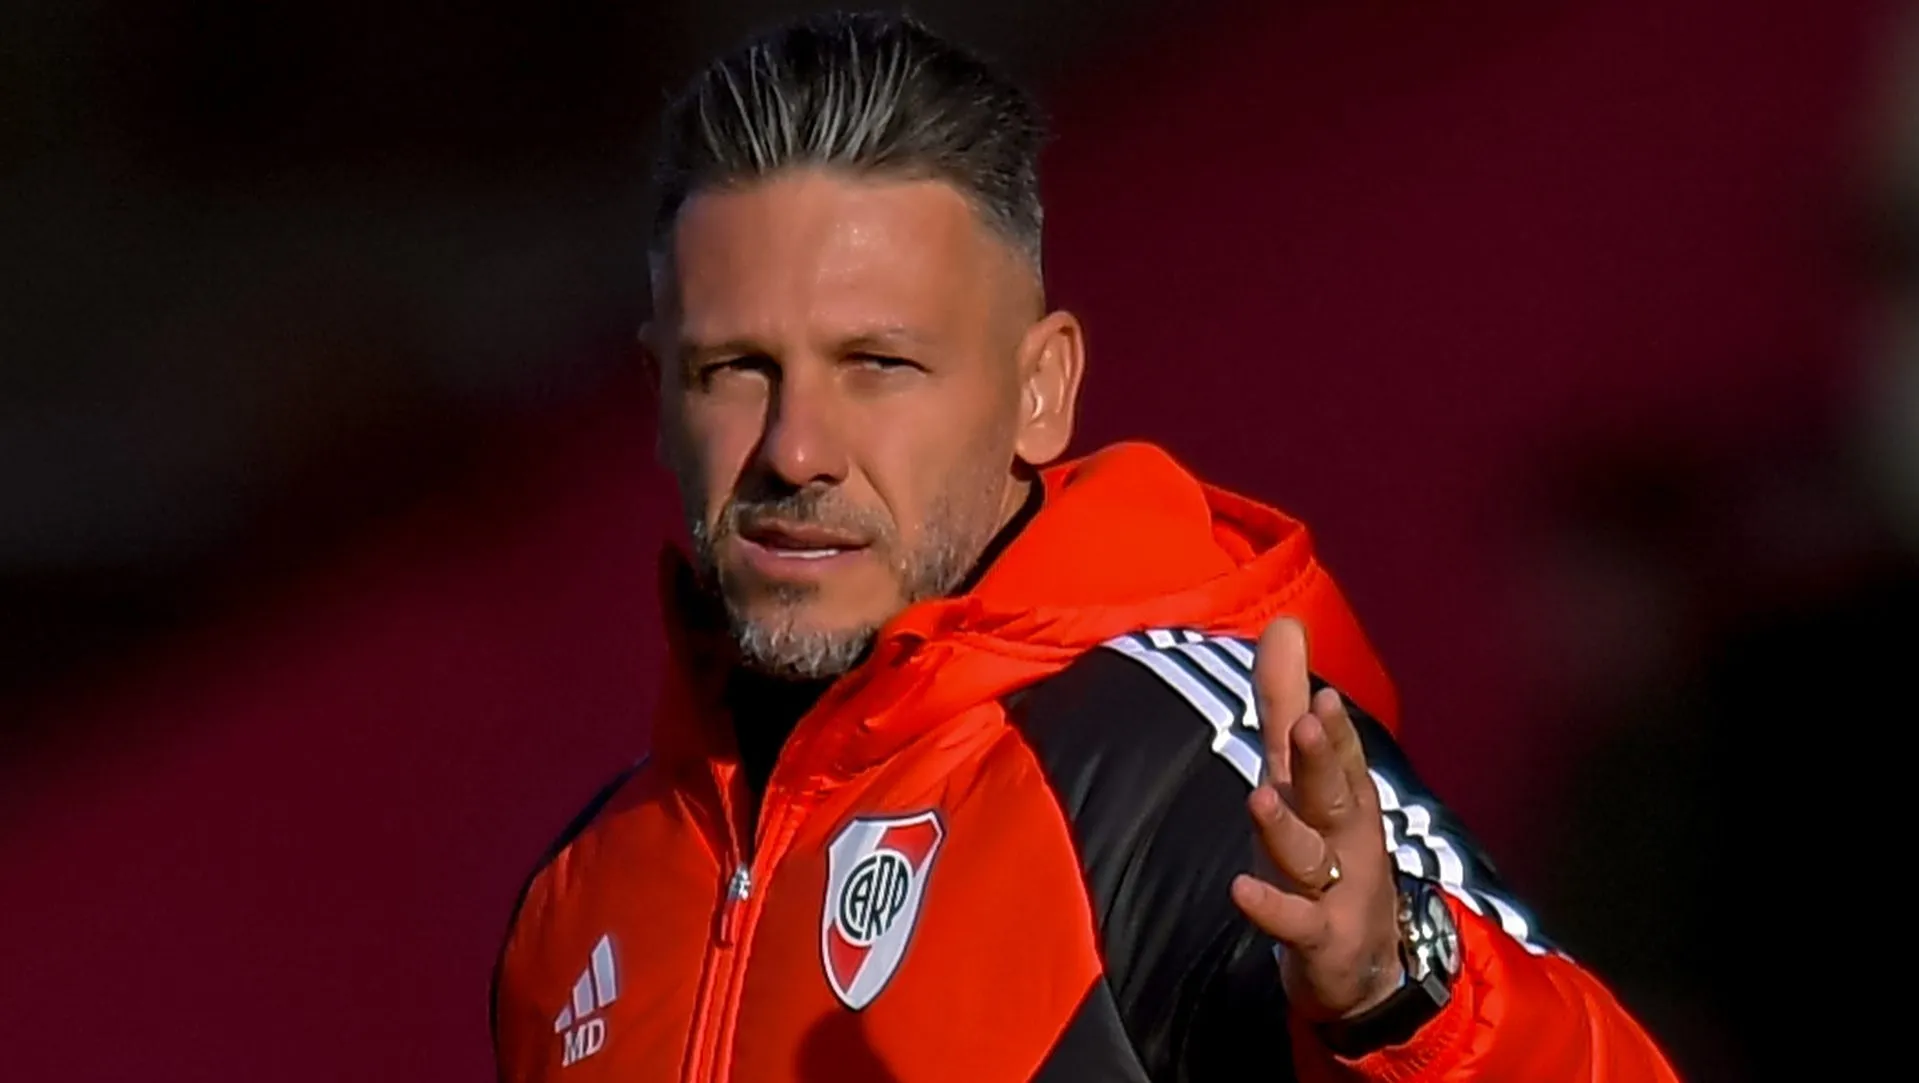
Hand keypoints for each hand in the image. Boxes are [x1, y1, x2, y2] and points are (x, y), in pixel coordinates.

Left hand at [1229, 617, 1404, 1021]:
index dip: (1334, 729)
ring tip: (1258, 798)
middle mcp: (1343, 835)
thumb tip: (1286, 623)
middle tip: (1313, 720)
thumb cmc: (1331, 852)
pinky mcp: (1319, 938)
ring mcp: (1335, 888)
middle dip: (1324, 757)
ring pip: (1310, 854)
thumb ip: (1285, 702)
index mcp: (1343, 794)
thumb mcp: (1304, 777)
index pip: (1341, 755)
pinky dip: (1271, 908)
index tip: (1321, 692)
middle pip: (1333, 791)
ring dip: (1287, 827)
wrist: (1365, 965)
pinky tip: (1241, 888)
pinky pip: (1294, 923)